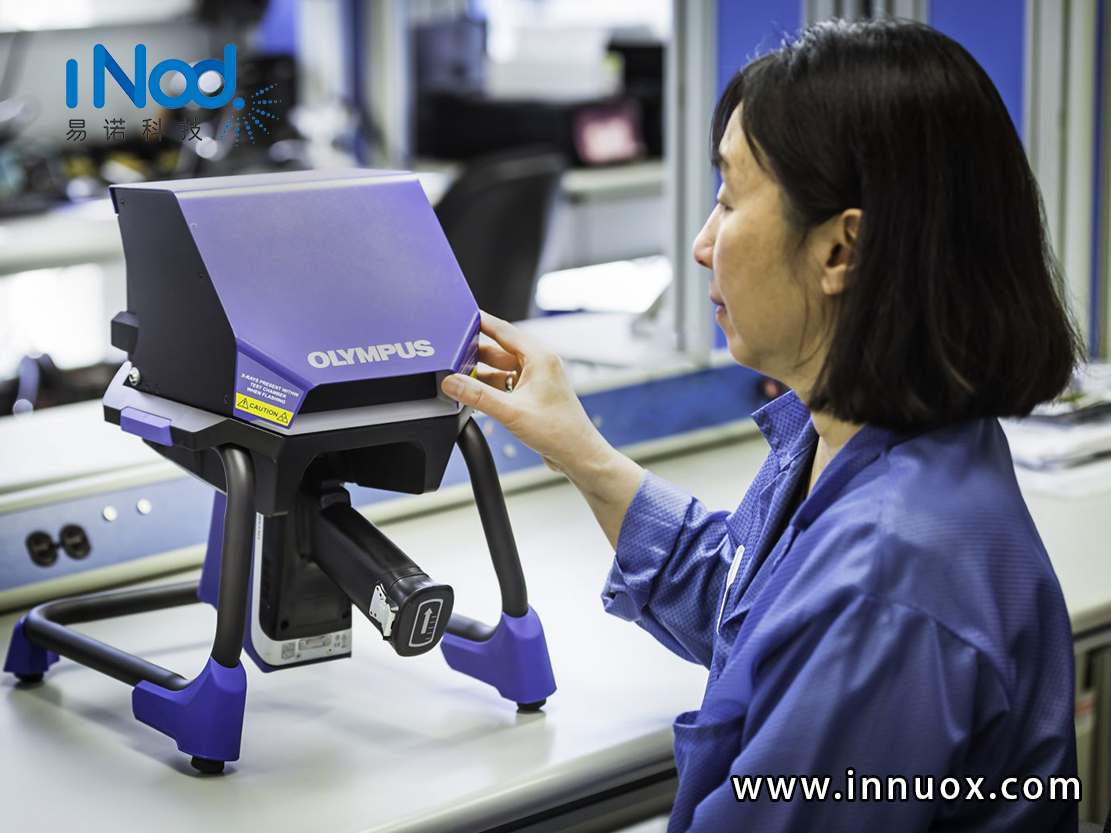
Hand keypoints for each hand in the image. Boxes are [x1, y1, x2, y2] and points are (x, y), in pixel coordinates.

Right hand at [440, 310, 605, 475]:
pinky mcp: (533, 395)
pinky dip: (490, 387)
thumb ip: (478, 396)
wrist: (578, 455)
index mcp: (539, 358)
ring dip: (482, 373)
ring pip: (501, 368)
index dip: (480, 322)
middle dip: (475, 352)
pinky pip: (506, 383)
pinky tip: (475, 395)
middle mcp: (539, 365)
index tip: (462, 317)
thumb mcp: (512, 411)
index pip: (503, 330)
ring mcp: (536, 380)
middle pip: (499, 349)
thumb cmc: (560, 432)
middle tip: (451, 354)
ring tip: (459, 377)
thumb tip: (453, 383)